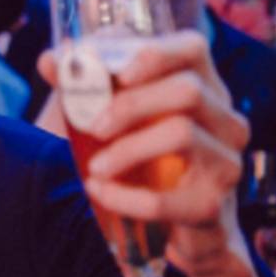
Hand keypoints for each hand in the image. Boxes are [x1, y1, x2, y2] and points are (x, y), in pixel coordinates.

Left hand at [39, 31, 257, 276]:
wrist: (166, 228)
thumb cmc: (138, 159)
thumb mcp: (105, 118)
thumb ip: (79, 87)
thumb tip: (50, 59)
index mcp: (201, 86)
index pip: (194, 48)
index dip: (157, 54)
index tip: (118, 75)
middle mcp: (223, 119)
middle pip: (187, 89)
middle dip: (131, 105)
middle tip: (93, 126)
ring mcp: (225, 162)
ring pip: (182, 133)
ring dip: (127, 149)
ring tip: (94, 167)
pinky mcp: (211, 206)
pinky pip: (167, 197)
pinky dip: (125, 196)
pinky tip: (101, 192)